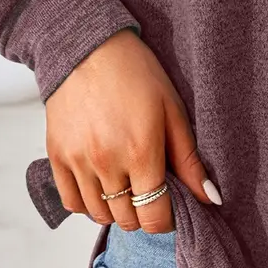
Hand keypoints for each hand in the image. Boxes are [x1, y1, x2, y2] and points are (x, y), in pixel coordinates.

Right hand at [44, 27, 220, 232]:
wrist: (87, 47)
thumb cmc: (136, 73)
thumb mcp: (172, 110)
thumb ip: (190, 160)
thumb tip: (210, 199)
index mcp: (141, 152)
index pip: (154, 217)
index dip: (167, 219)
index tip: (171, 206)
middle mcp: (106, 163)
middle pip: (128, 220)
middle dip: (144, 212)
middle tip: (151, 190)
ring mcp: (78, 162)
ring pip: (99, 215)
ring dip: (117, 210)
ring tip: (128, 186)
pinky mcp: (56, 156)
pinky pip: (71, 202)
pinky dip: (88, 204)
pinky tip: (102, 186)